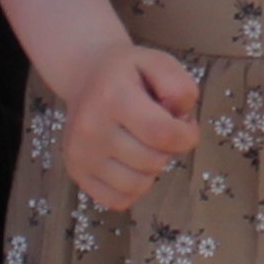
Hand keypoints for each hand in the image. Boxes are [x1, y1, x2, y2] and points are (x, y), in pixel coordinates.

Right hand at [61, 41, 201, 211]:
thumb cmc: (129, 72)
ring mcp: (80, 154)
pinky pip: (118, 200)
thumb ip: (180, 87)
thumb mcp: (160, 63)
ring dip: (150, 168)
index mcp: (113, 96)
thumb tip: (178, 122)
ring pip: (138, 186)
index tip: (186, 125)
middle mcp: (91, 128)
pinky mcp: (76, 172)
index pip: (163, 135)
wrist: (86, 75)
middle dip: (167, 149)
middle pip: (153, 162)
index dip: (187, 136)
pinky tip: (130, 162)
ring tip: (143, 143)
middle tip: (158, 128)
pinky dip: (132, 187)